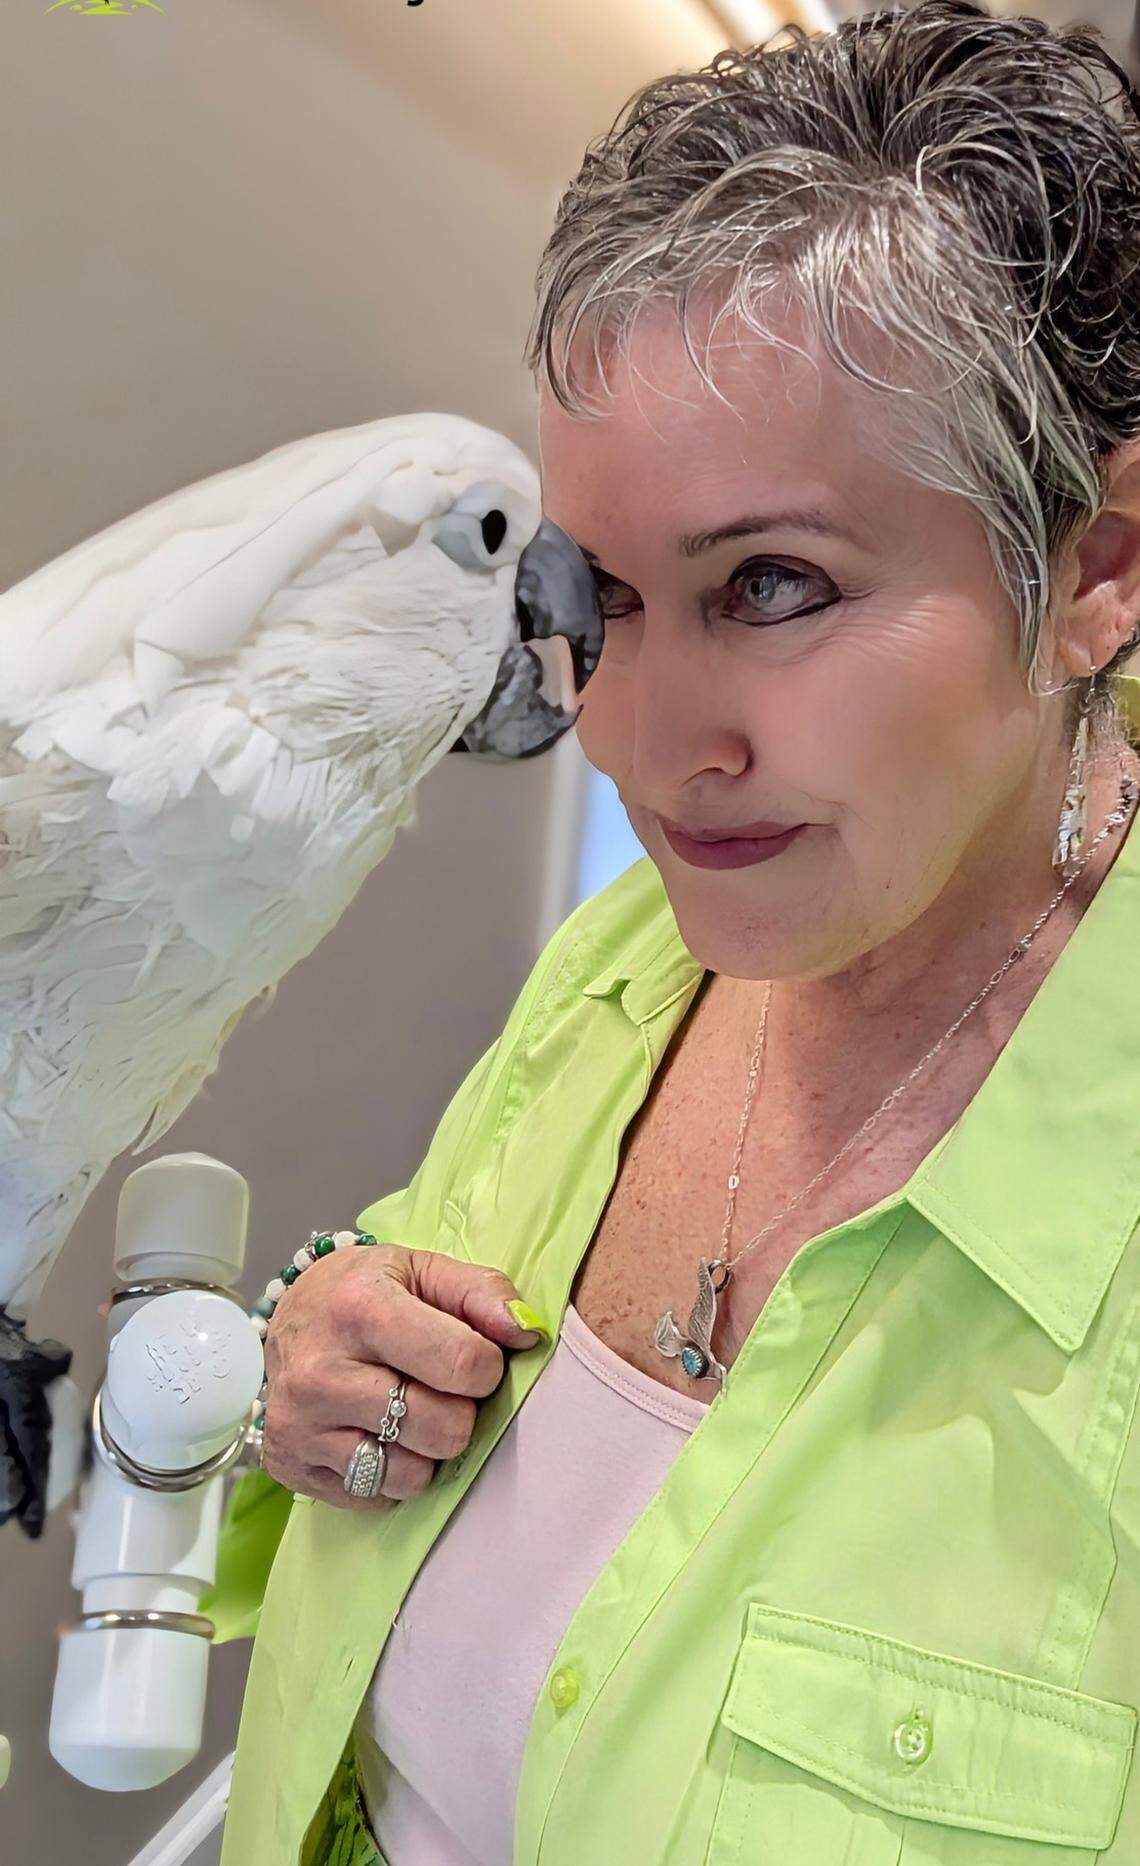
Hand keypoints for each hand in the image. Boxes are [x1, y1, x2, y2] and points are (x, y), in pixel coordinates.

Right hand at [258, 1243, 546, 1508]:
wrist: (289, 1317)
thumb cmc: (364, 1291)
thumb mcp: (423, 1270)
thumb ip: (482, 1293)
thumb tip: (528, 1333)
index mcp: (360, 1309)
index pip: (463, 1365)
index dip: (487, 1366)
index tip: (474, 1357)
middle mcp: (321, 1372)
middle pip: (443, 1429)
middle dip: (459, 1410)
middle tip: (439, 1387)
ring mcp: (300, 1425)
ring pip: (411, 1475)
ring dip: (425, 1448)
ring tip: (406, 1410)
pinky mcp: (291, 1465)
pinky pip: (376, 1496)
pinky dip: (390, 1472)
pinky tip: (375, 1431)